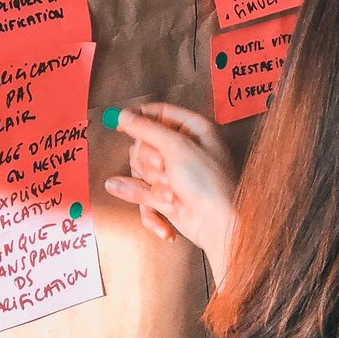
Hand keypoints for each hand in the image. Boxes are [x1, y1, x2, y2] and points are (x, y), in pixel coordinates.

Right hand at [103, 103, 237, 283]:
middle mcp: (184, 149)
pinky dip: (152, 210)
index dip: (139, 118)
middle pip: (143, 144)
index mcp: (194, 129)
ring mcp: (174, 174)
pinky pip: (144, 198)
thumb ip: (147, 128)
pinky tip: (165, 215)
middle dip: (150, 163)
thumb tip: (124, 116)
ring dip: (153, 186)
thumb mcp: (177, 147)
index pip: (159, 113)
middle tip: (165, 170)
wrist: (218, 225)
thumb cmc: (208, 183)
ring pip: (140, 172)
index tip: (120, 124)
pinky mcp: (167, 197)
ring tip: (173, 194)